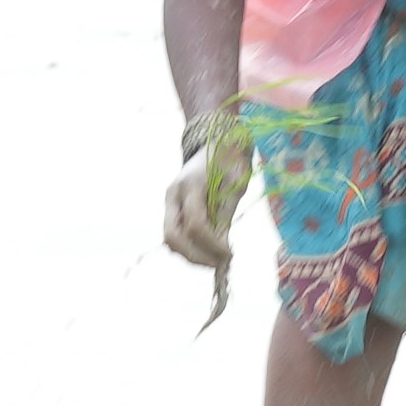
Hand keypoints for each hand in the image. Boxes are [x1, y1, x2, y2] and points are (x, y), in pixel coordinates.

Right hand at [160, 115, 247, 282]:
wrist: (215, 141)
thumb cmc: (230, 160)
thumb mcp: (236, 184)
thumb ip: (226, 214)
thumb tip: (223, 247)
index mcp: (191, 183)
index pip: (196, 223)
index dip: (212, 243)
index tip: (230, 253)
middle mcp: (173, 193)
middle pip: (173, 236)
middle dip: (195, 256)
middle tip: (218, 264)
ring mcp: (169, 200)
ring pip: (170, 238)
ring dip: (191, 254)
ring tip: (215, 259)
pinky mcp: (171, 207)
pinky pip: (174, 234)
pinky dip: (188, 247)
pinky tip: (207, 250)